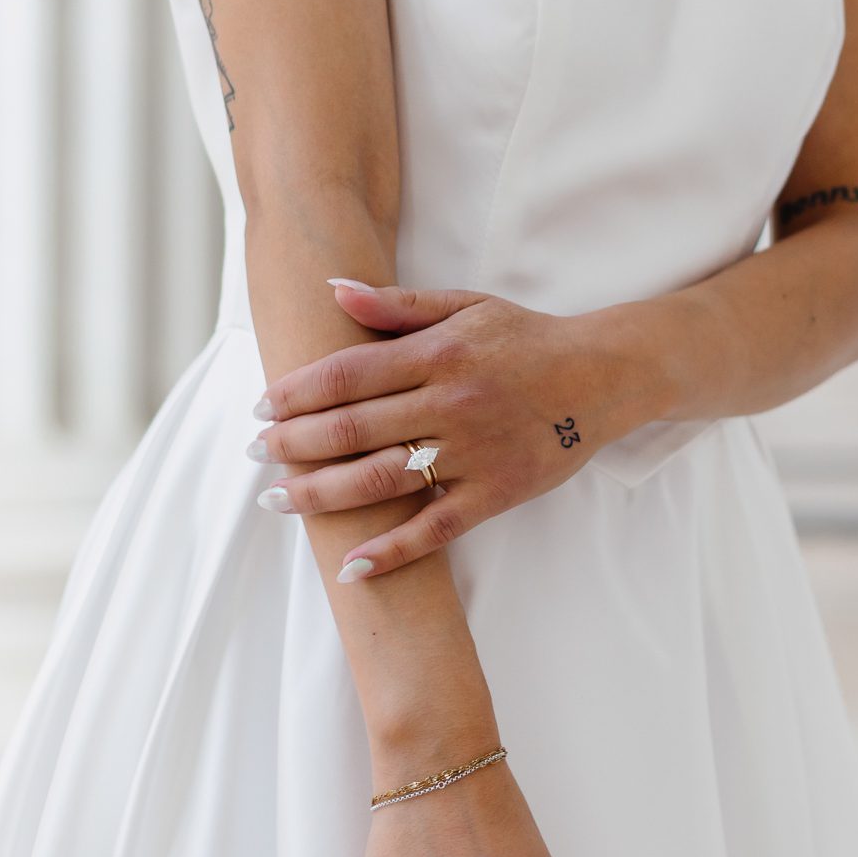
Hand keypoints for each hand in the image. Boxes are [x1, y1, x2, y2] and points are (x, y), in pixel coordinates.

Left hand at [248, 278, 637, 578]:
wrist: (603, 376)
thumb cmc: (525, 338)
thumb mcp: (464, 305)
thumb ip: (396, 304)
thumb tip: (332, 290)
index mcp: (438, 353)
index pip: (347, 375)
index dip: (296, 393)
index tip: (261, 407)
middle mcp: (450, 403)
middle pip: (353, 429)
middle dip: (293, 444)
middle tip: (255, 454)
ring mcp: (472, 452)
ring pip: (382, 480)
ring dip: (321, 494)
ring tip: (278, 500)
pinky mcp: (495, 493)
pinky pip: (435, 529)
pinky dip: (392, 550)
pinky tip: (351, 566)